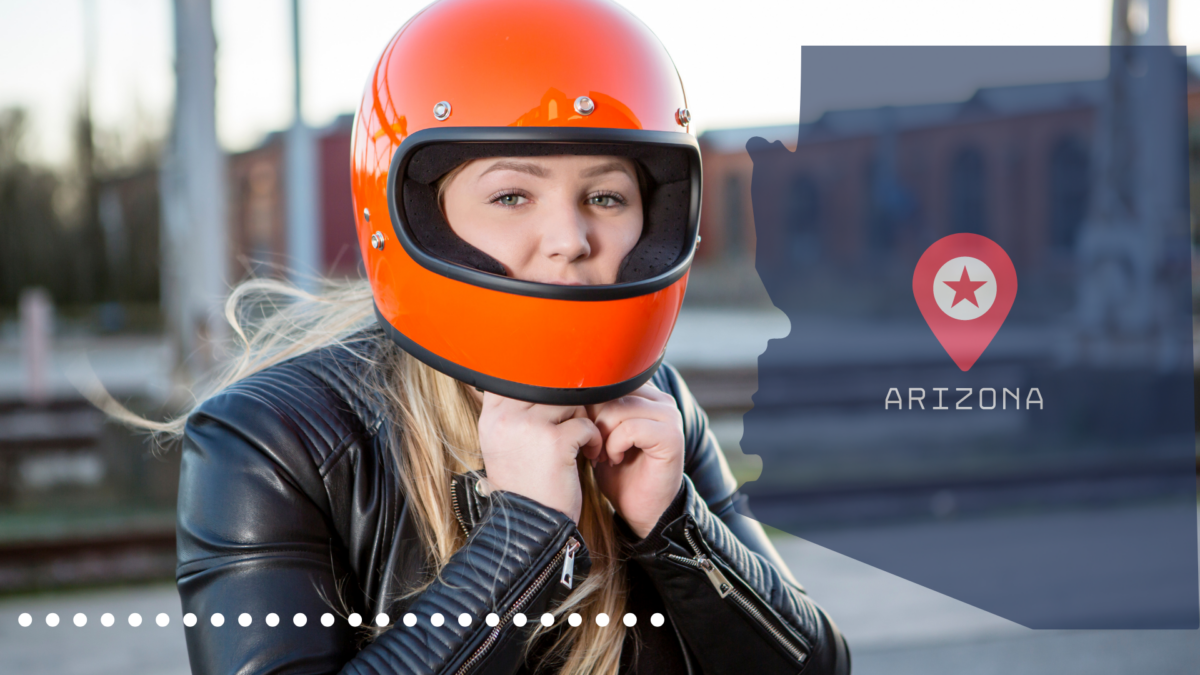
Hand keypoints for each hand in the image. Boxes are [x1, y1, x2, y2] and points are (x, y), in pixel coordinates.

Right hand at [477, 393, 600, 524]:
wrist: (532, 528)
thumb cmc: (526, 488)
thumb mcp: (506, 448)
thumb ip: (516, 416)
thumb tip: (538, 383)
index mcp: (492, 419)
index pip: (518, 379)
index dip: (543, 388)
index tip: (556, 410)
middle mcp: (506, 419)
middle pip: (549, 387)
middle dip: (568, 407)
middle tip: (574, 429)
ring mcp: (529, 428)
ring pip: (569, 402)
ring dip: (582, 421)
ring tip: (582, 444)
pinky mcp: (555, 441)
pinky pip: (585, 424)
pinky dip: (593, 439)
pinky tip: (589, 456)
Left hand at [585, 383, 684, 538]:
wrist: (641, 509)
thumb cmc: (619, 473)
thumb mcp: (601, 435)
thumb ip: (595, 410)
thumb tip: (570, 391)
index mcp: (646, 396)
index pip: (609, 381)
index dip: (589, 405)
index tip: (586, 432)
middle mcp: (661, 401)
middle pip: (612, 392)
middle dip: (593, 421)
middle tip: (594, 447)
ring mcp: (669, 417)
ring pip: (618, 409)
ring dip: (603, 436)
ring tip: (603, 455)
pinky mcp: (671, 437)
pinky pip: (630, 428)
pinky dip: (615, 446)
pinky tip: (614, 459)